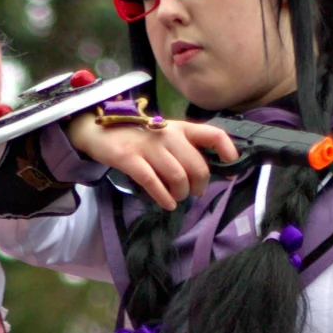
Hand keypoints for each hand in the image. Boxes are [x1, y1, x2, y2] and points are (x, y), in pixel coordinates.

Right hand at [65, 111, 237, 209]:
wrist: (102, 130)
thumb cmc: (140, 137)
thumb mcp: (166, 135)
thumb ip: (187, 148)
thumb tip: (210, 172)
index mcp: (181, 128)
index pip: (213, 134)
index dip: (227, 151)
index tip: (230, 167)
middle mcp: (168, 134)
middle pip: (197, 166)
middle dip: (199, 186)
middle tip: (193, 193)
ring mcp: (149, 146)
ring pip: (177, 176)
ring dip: (181, 194)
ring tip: (177, 198)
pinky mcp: (130, 158)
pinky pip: (153, 182)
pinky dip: (163, 198)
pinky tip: (167, 204)